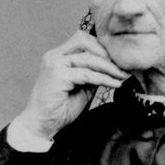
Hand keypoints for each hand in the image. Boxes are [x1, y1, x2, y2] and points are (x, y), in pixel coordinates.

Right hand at [14, 32, 129, 139]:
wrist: (41, 124)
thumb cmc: (59, 108)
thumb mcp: (82, 87)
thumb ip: (93, 74)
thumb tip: (113, 67)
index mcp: (59, 56)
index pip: (83, 40)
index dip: (102, 47)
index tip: (119, 60)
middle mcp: (55, 55)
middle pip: (84, 40)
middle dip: (106, 52)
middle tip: (122, 66)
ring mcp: (54, 63)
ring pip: (87, 57)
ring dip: (109, 66)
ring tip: (122, 75)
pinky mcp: (57, 75)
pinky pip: (86, 73)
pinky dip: (103, 78)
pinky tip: (114, 83)